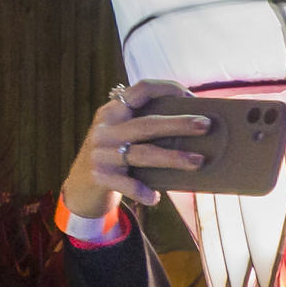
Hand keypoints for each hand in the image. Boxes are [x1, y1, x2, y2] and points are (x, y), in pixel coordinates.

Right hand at [60, 80, 213, 226]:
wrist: (80, 187)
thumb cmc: (114, 156)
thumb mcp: (122, 134)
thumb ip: (145, 126)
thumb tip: (194, 124)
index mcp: (113, 111)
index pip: (140, 90)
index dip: (166, 89)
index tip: (190, 95)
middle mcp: (105, 129)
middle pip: (147, 124)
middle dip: (178, 123)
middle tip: (205, 125)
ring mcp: (101, 154)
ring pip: (142, 154)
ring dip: (172, 157)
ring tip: (198, 162)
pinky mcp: (100, 177)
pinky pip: (128, 184)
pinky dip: (143, 191)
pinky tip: (156, 198)